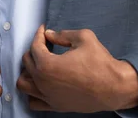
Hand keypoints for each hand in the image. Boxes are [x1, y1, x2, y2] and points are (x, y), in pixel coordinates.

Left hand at [16, 25, 137, 112]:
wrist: (114, 87)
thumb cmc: (101, 63)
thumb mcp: (84, 38)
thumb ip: (63, 34)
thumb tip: (50, 34)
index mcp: (47, 65)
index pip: (35, 46)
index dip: (39, 34)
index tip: (44, 31)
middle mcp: (43, 82)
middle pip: (26, 62)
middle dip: (34, 50)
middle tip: (45, 44)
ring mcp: (48, 97)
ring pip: (23, 84)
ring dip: (28, 72)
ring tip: (39, 64)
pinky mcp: (56, 106)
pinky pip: (33, 101)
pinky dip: (33, 92)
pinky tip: (42, 83)